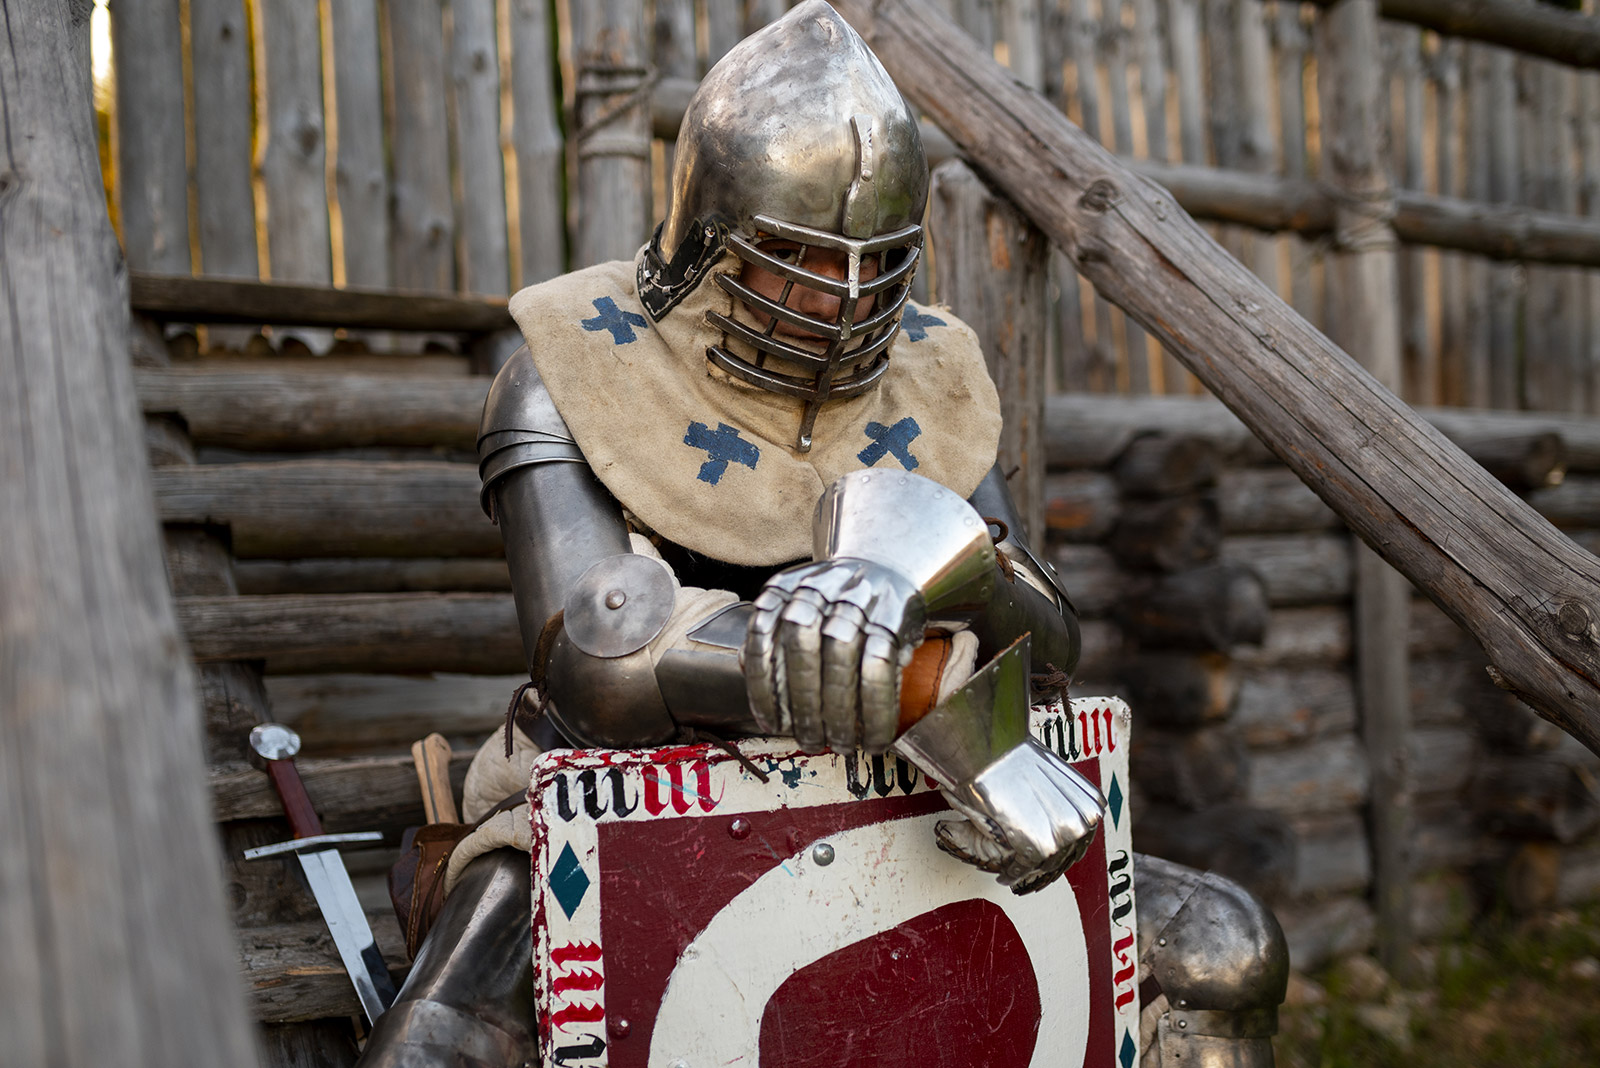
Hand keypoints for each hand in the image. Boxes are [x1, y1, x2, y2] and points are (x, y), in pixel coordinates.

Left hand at [742, 558, 926, 752]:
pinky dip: (876, 707)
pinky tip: (873, 737)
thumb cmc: (833, 604)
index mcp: (785, 587)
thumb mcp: (794, 606)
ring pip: (841, 654)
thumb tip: (746, 666)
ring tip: (839, 745)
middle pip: (801, 643)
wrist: (887, 567)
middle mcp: (819, 587)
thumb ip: (770, 633)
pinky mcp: (892, 615)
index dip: (763, 686)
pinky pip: (881, 664)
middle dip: (803, 702)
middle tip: (808, 742)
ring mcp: (858, 598)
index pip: (762, 635)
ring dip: (840, 709)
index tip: (771, 726)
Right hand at [934, 738, 1105, 893]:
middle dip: (1045, 866)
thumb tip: (1048, 813)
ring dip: (1027, 873)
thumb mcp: (1051, 776)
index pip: (1080, 839)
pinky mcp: (1040, 847)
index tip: (1047, 860)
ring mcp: (1064, 836)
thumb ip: (1058, 799)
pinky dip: (1013, 874)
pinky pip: (1025, 867)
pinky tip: (1004, 875)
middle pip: (1064, 855)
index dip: (1061, 851)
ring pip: (1046, 865)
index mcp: (1091, 804)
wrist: (993, 751)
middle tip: (1027, 871)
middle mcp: (1084, 822)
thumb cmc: (1014, 756)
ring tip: (1011, 875)